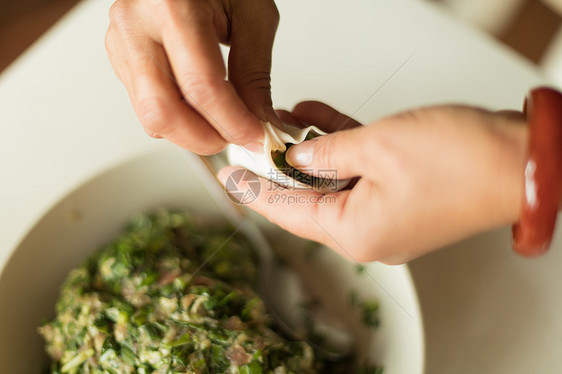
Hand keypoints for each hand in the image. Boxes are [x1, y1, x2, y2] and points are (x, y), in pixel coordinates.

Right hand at [105, 0, 278, 154]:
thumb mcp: (253, 16)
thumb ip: (254, 74)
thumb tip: (258, 122)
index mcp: (171, 6)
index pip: (201, 86)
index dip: (232, 122)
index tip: (256, 137)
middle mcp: (136, 25)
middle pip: (161, 110)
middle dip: (204, 139)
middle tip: (235, 140)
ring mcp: (122, 42)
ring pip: (149, 115)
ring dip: (190, 134)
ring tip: (222, 127)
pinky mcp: (120, 57)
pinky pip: (146, 105)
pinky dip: (177, 119)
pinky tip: (200, 112)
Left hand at [219, 101, 527, 263]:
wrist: (521, 161)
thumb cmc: (461, 161)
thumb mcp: (375, 146)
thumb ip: (327, 153)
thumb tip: (297, 157)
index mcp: (355, 232)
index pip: (286, 212)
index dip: (253, 190)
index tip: (229, 176)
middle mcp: (368, 233)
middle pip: (307, 198)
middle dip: (282, 165)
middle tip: (256, 137)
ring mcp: (386, 217)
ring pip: (332, 182)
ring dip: (311, 151)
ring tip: (285, 121)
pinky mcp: (401, 198)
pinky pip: (358, 175)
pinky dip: (341, 150)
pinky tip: (320, 122)